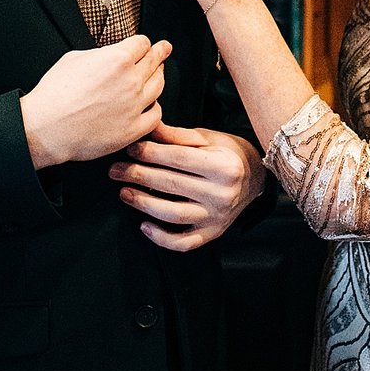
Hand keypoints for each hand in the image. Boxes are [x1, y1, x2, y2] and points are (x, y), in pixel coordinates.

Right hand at [21, 31, 168, 169]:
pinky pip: (156, 116)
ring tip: (157, 76)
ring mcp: (134, 106)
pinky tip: (150, 107)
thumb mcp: (73, 59)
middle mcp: (130, 81)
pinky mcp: (132, 129)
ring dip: (159, 79)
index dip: (142, 43)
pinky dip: (154, 109)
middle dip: (160, 53)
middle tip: (164, 50)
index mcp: (117, 59)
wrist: (45, 128)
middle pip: (155, 61)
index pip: (142, 43)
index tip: (144, 45)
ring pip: (159, 86)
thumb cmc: (53, 96)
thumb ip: (100, 54)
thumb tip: (108, 57)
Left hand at [107, 122, 265, 252]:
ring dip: (143, 203)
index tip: (129, 149)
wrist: (254, 179)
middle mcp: (223, 194)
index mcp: (224, 166)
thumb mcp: (207, 139)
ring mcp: (217, 217)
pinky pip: (183, 243)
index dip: (150, 153)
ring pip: (173, 214)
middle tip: (115, 170)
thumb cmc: (225, 154)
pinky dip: (161, 238)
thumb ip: (177, 136)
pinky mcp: (212, 233)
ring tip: (123, 192)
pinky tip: (143, 226)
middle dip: (138, 176)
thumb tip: (148, 127)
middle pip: (171, 185)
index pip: (178, 159)